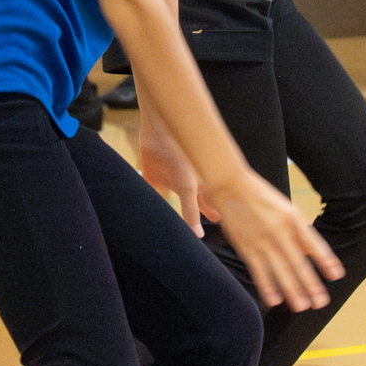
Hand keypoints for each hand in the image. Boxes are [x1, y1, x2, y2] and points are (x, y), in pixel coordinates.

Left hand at [137, 109, 204, 232]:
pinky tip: (148, 211)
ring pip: (171, 200)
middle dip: (197, 212)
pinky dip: (150, 200)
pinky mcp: (150, 175)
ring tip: (174, 223)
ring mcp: (168, 179)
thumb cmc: (182, 154)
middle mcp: (185, 183)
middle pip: (192, 203)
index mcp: (199, 184)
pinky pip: (150, 192)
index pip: (208, 202)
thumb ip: (191, 211)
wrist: (160, 130)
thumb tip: (198, 235)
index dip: (212, 212)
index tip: (217, 221)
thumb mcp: (188, 187)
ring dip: (171, 210)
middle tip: (204, 222)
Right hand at [207, 171, 343, 311]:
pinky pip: (259, 270)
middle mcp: (280, 231)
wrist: (231, 185)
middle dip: (311, 284)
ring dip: (292, 289)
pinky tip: (274, 300)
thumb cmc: (261, 197)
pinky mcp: (246, 247)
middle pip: (298, 262)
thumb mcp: (286, 208)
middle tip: (320, 302)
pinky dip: (267, 286)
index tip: (337, 275)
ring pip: (280, 270)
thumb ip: (299, 231)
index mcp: (293, 218)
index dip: (325, 259)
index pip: (313, 243)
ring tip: (301, 306)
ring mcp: (262, 241)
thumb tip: (312, 253)